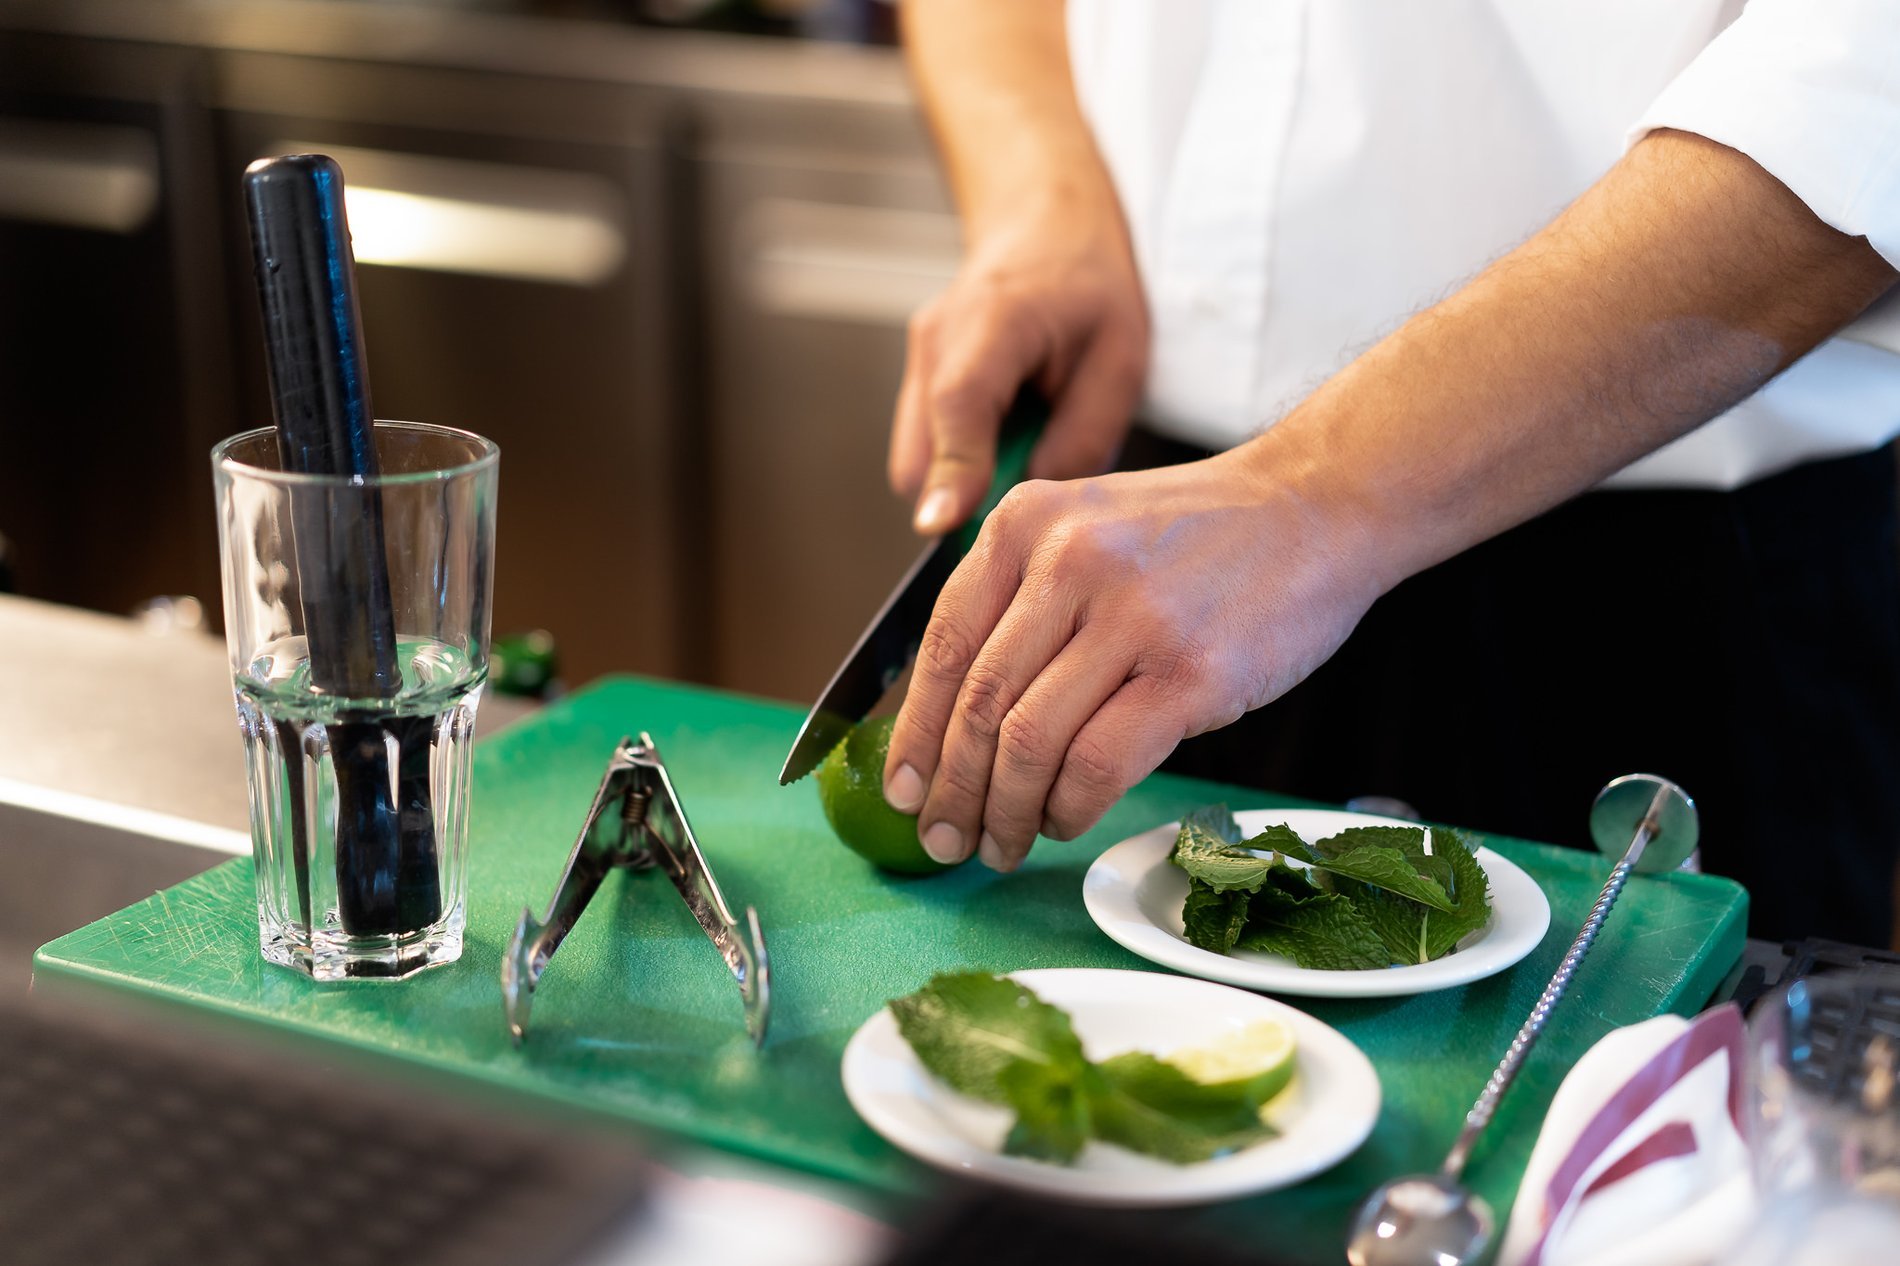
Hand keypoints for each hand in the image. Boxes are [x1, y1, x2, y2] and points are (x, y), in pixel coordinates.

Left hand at [879, 448, 1381, 869]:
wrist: (1316, 509)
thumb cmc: (1200, 536)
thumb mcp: (1087, 530)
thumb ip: (1019, 600)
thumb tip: (947, 720)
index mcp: (1025, 525)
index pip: (942, 646)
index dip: (913, 731)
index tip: (901, 787)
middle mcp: (1066, 561)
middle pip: (977, 703)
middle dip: (950, 789)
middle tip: (943, 838)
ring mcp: (1130, 617)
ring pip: (1027, 742)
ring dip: (1003, 812)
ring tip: (999, 844)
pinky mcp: (1187, 673)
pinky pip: (1096, 764)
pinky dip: (1067, 809)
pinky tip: (1063, 821)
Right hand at [890, 201, 1148, 533]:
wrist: (1044, 221)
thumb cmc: (1090, 284)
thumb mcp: (1121, 360)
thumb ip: (1082, 437)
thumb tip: (1032, 499)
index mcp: (995, 319)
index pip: (958, 404)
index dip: (951, 470)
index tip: (940, 524)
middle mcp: (937, 337)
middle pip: (921, 451)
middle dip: (966, 489)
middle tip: (1028, 477)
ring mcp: (918, 356)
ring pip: (918, 455)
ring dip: (964, 472)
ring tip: (1025, 437)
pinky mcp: (917, 375)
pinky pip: (927, 442)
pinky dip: (961, 454)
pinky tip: (1006, 426)